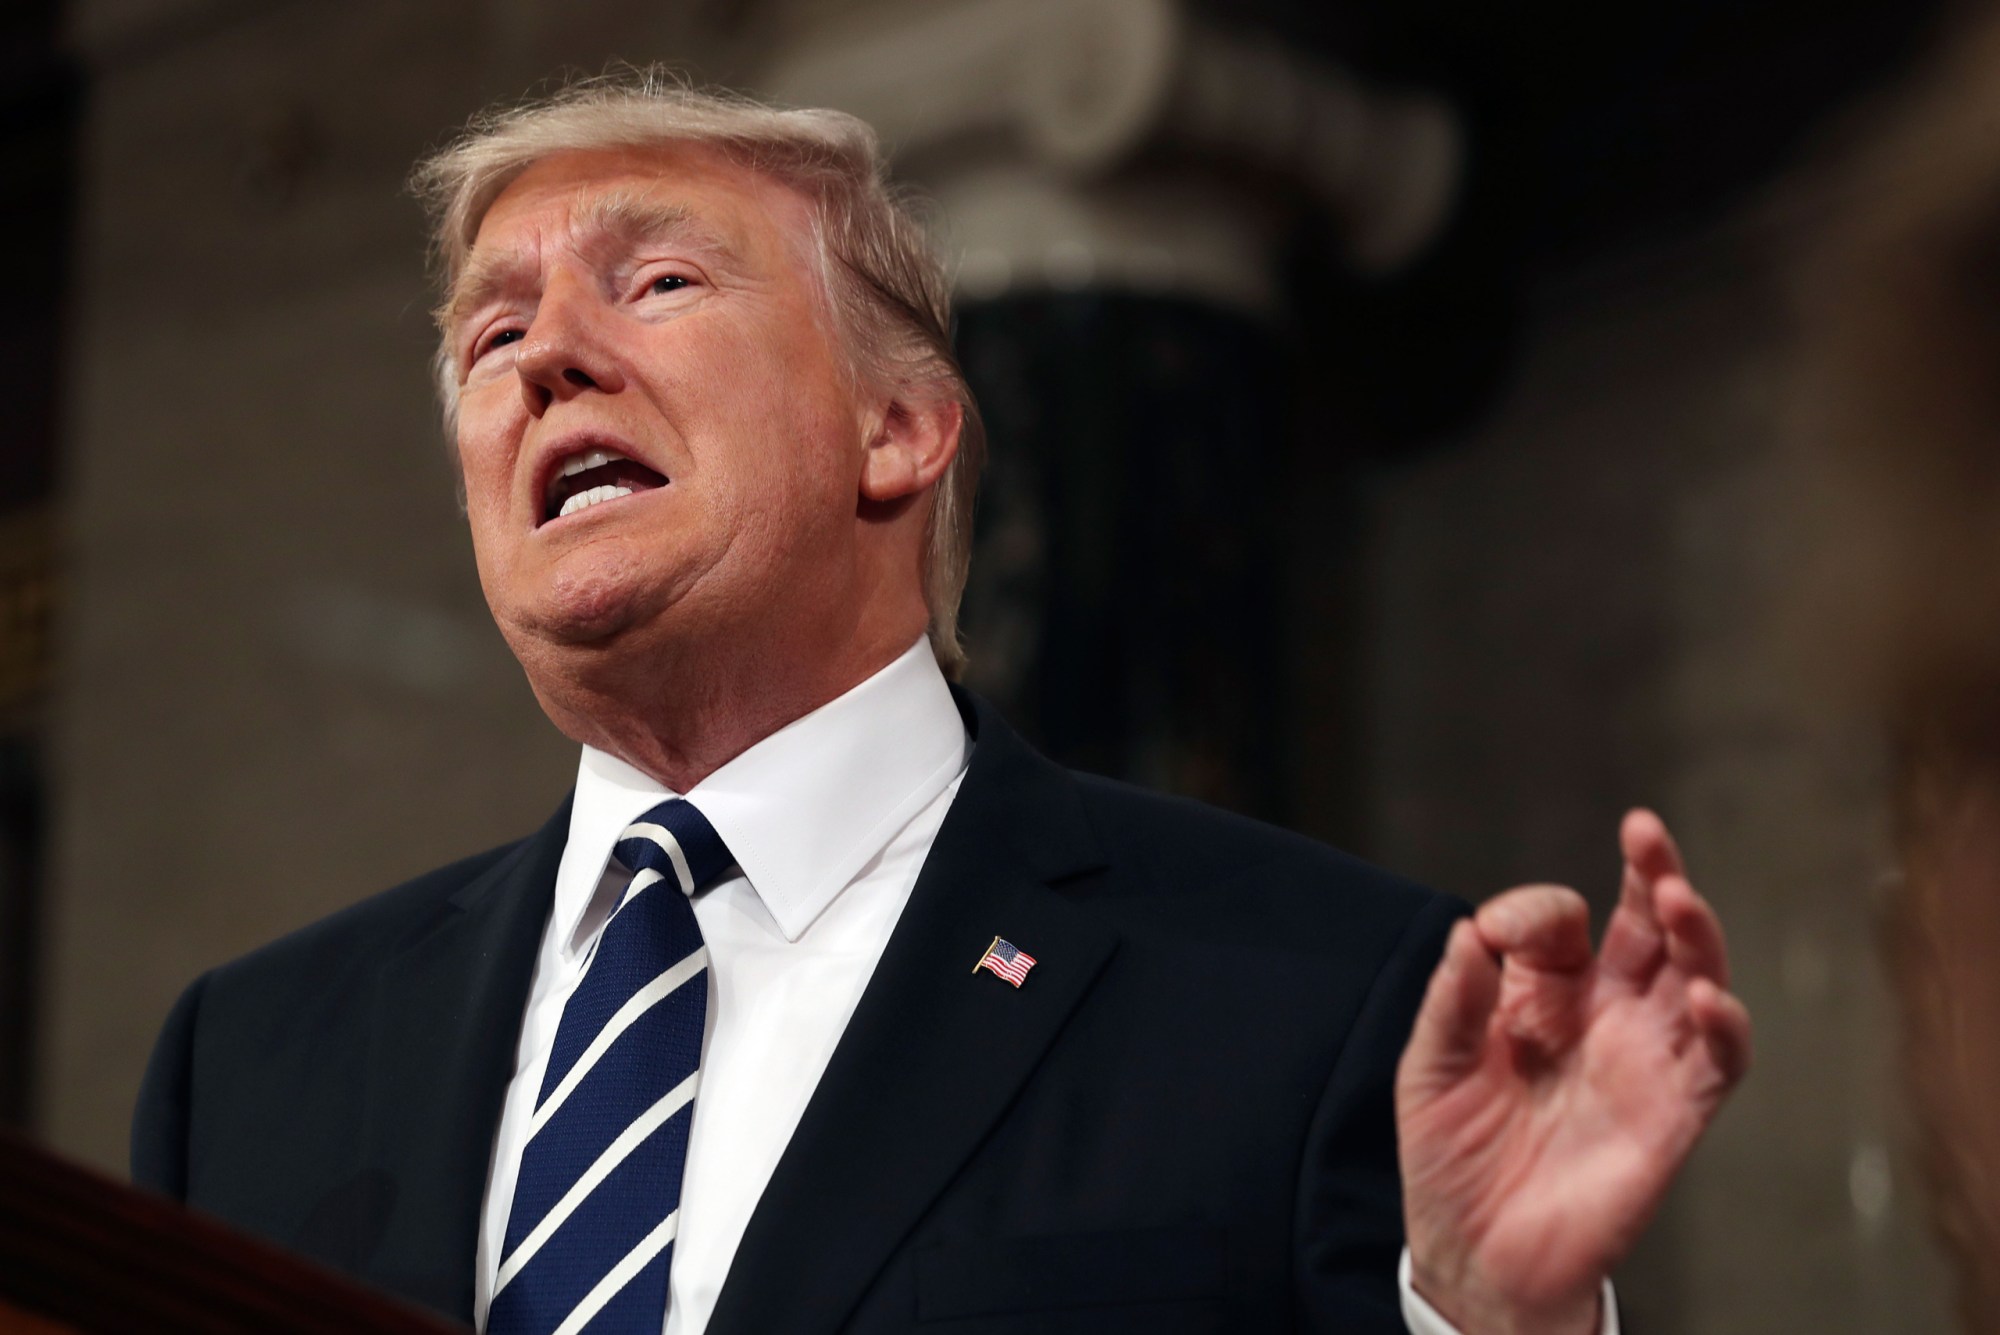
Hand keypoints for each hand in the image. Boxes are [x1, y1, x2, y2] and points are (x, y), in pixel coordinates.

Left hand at [1395, 810, 1750, 1334]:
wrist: (1475, 1252)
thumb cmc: (1451, 1157)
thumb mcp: (1429, 1067)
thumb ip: (1452, 1000)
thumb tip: (1469, 930)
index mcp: (1540, 995)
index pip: (1557, 923)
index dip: (1532, 912)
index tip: (1495, 935)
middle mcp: (1602, 1016)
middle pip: (1646, 929)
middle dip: (1652, 874)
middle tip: (1645, 832)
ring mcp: (1643, 1061)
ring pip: (1693, 978)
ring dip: (1695, 935)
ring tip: (1677, 897)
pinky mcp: (1673, 1115)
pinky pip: (1717, 1062)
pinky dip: (1724, 1026)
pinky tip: (1707, 994)